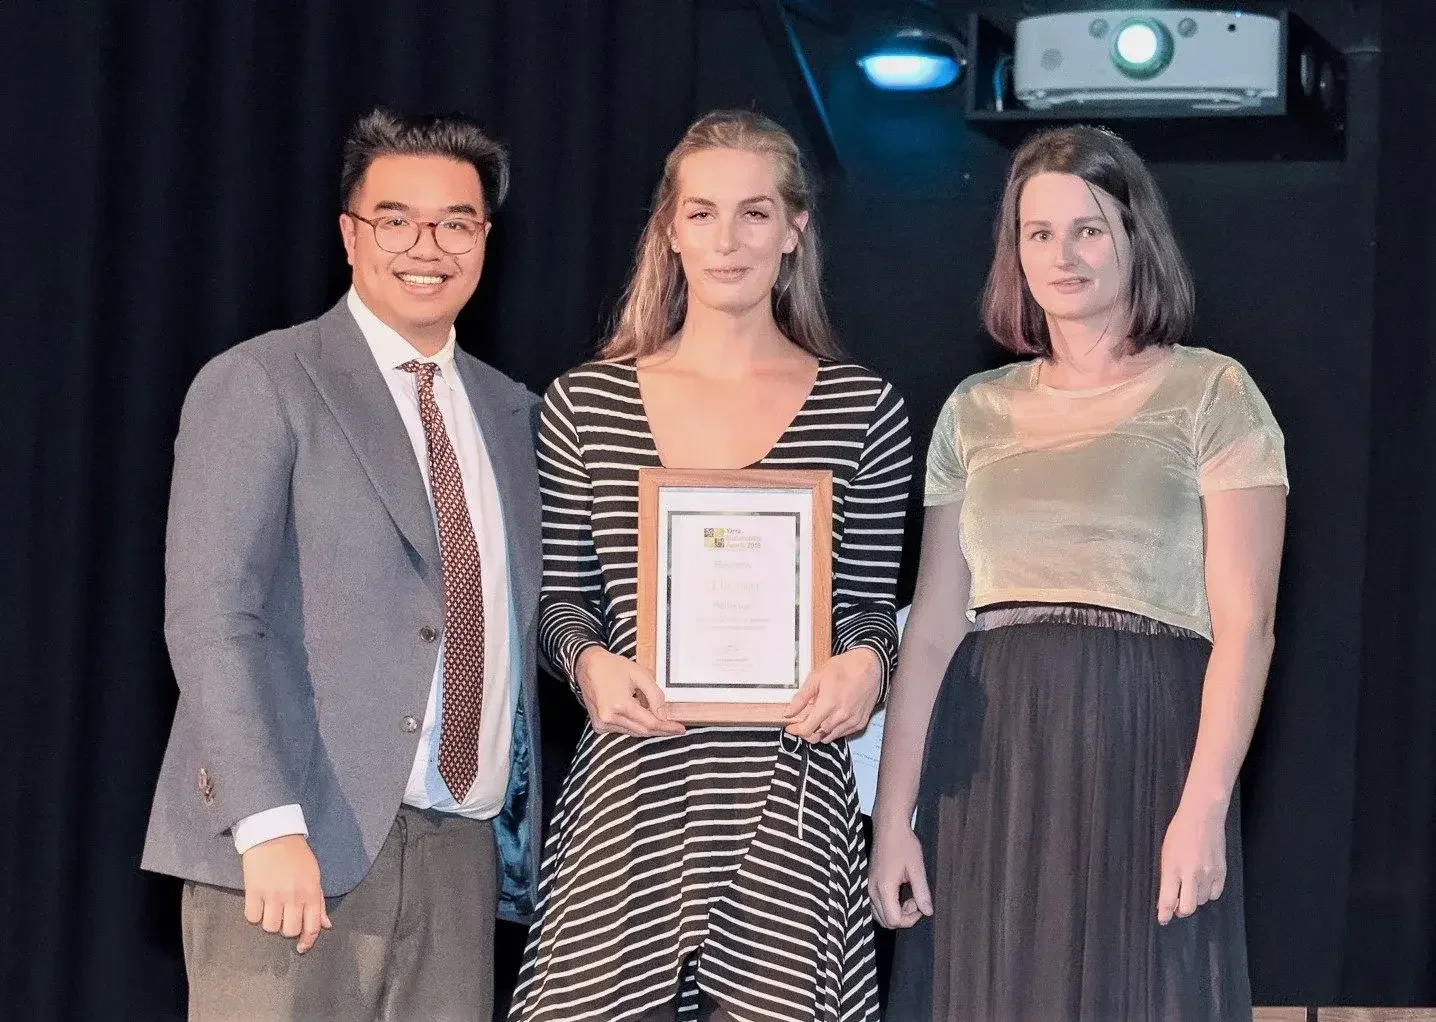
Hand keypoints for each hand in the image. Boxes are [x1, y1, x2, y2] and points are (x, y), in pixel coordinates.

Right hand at [241, 834, 331, 952]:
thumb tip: (326, 926)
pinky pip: (252, 917)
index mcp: (311, 892)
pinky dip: (254, 915)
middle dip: (288, 929)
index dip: (308, 941)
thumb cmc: (297, 855)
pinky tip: (258, 904)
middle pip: (290, 931)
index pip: (312, 926)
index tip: (302, 948)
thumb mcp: (314, 876)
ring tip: (271, 909)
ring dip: (271, 922)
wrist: (274, 834)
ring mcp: (272, 894)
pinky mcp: (253, 891)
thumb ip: (319, 903)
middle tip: (285, 917)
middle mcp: (293, 896)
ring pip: (270, 928)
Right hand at [575, 646, 685, 737]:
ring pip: (633, 732)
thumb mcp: (640, 674)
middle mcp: (609, 718)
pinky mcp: (598, 726)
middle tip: (675, 727)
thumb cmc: (613, 666)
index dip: (667, 727)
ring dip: (647, 727)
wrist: (587, 666)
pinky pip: (623, 730)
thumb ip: (655, 695)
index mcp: (620, 705)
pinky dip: (634, 725)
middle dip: (660, 730)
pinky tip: (638, 714)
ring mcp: (602, 724)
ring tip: (658, 717)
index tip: (681, 728)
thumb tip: (664, 716)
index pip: (650, 723)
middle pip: (642, 731)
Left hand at [785, 647, 880, 742]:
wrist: (869, 666)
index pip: (807, 729)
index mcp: (828, 704)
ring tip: (818, 718)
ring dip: (820, 732)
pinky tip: (831, 718)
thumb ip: (801, 697)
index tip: (791, 727)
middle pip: (817, 736)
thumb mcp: (817, 676)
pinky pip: (842, 734)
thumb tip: (789, 712)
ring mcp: (852, 721)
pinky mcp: (860, 722)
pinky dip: (834, 730)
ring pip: (829, 737)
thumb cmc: (844, 667)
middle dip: (807, 730)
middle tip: (803, 721)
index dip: (796, 730)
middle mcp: (841, 716)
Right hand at [869, 820, 932, 928]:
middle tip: (915, 900)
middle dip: (904, 917)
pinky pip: (877, 904)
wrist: (889, 826)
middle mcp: (872, 890)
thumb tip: (928, 912)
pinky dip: (890, 905)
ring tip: (909, 895)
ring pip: (880, 915)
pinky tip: (900, 891)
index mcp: (884, 888)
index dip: (910, 919)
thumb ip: (922, 893)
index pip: (894, 920)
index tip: (920, 904)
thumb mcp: (917, 868)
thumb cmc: (903, 844)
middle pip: (886, 921)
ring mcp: (869, 887)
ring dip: (896, 912)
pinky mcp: (870, 883)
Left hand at [1156, 797, 1228, 924]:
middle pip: (1187, 908)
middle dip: (1180, 911)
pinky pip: (1214, 894)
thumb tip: (1167, 896)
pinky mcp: (1221, 872)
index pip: (1167, 900)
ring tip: (1190, 887)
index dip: (1165, 914)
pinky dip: (1208, 893)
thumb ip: (1167, 876)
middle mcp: (1191, 874)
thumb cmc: (1179, 832)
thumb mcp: (1165, 853)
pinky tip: (1203, 884)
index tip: (1163, 920)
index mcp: (1172, 868)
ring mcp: (1208, 874)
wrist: (1202, 817)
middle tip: (1177, 906)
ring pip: (1201, 901)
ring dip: (1194, 899)